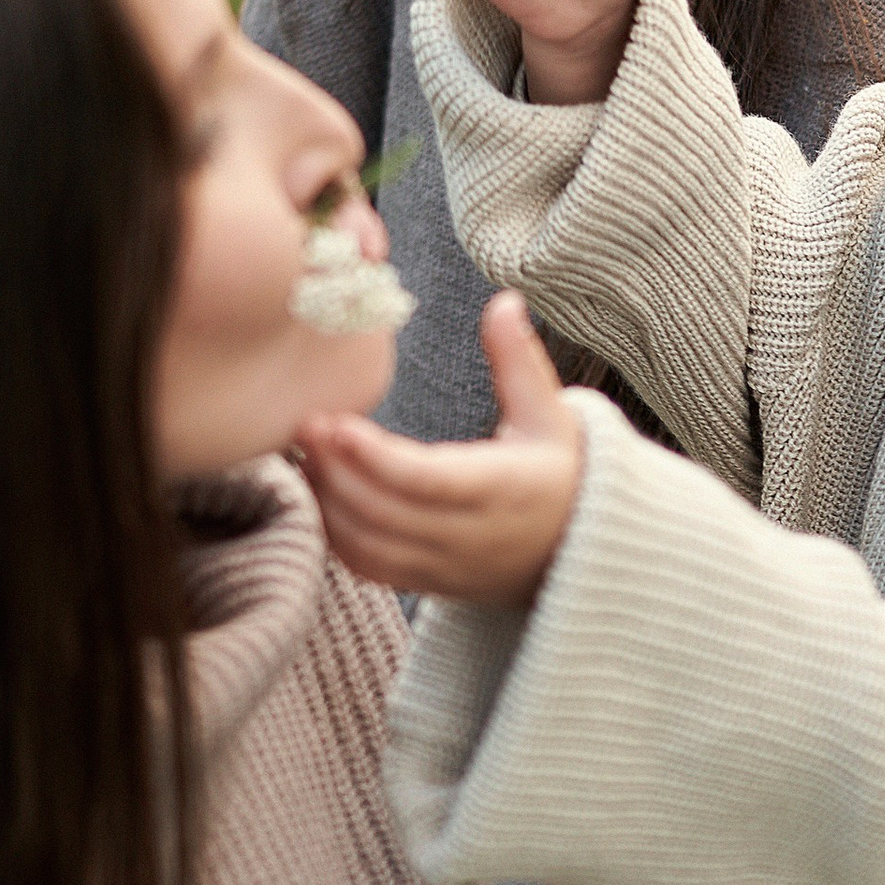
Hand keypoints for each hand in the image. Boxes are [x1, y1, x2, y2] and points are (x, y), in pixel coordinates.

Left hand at [297, 292, 581, 605]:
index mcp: (503, 489)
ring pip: (371, 545)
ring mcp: (448, 566)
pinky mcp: (431, 583)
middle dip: (336, 471)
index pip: (426, 481)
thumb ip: (519, 360)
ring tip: (306, 453)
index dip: (374, 456)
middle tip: (303, 425)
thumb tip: (503, 301)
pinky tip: (322, 492)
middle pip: (385, 512)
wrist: (582, 550)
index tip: (334, 423)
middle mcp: (472, 536)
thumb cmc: (563, 472)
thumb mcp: (551, 413)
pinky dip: (336, 535)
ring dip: (329, 502)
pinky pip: (371, 568)